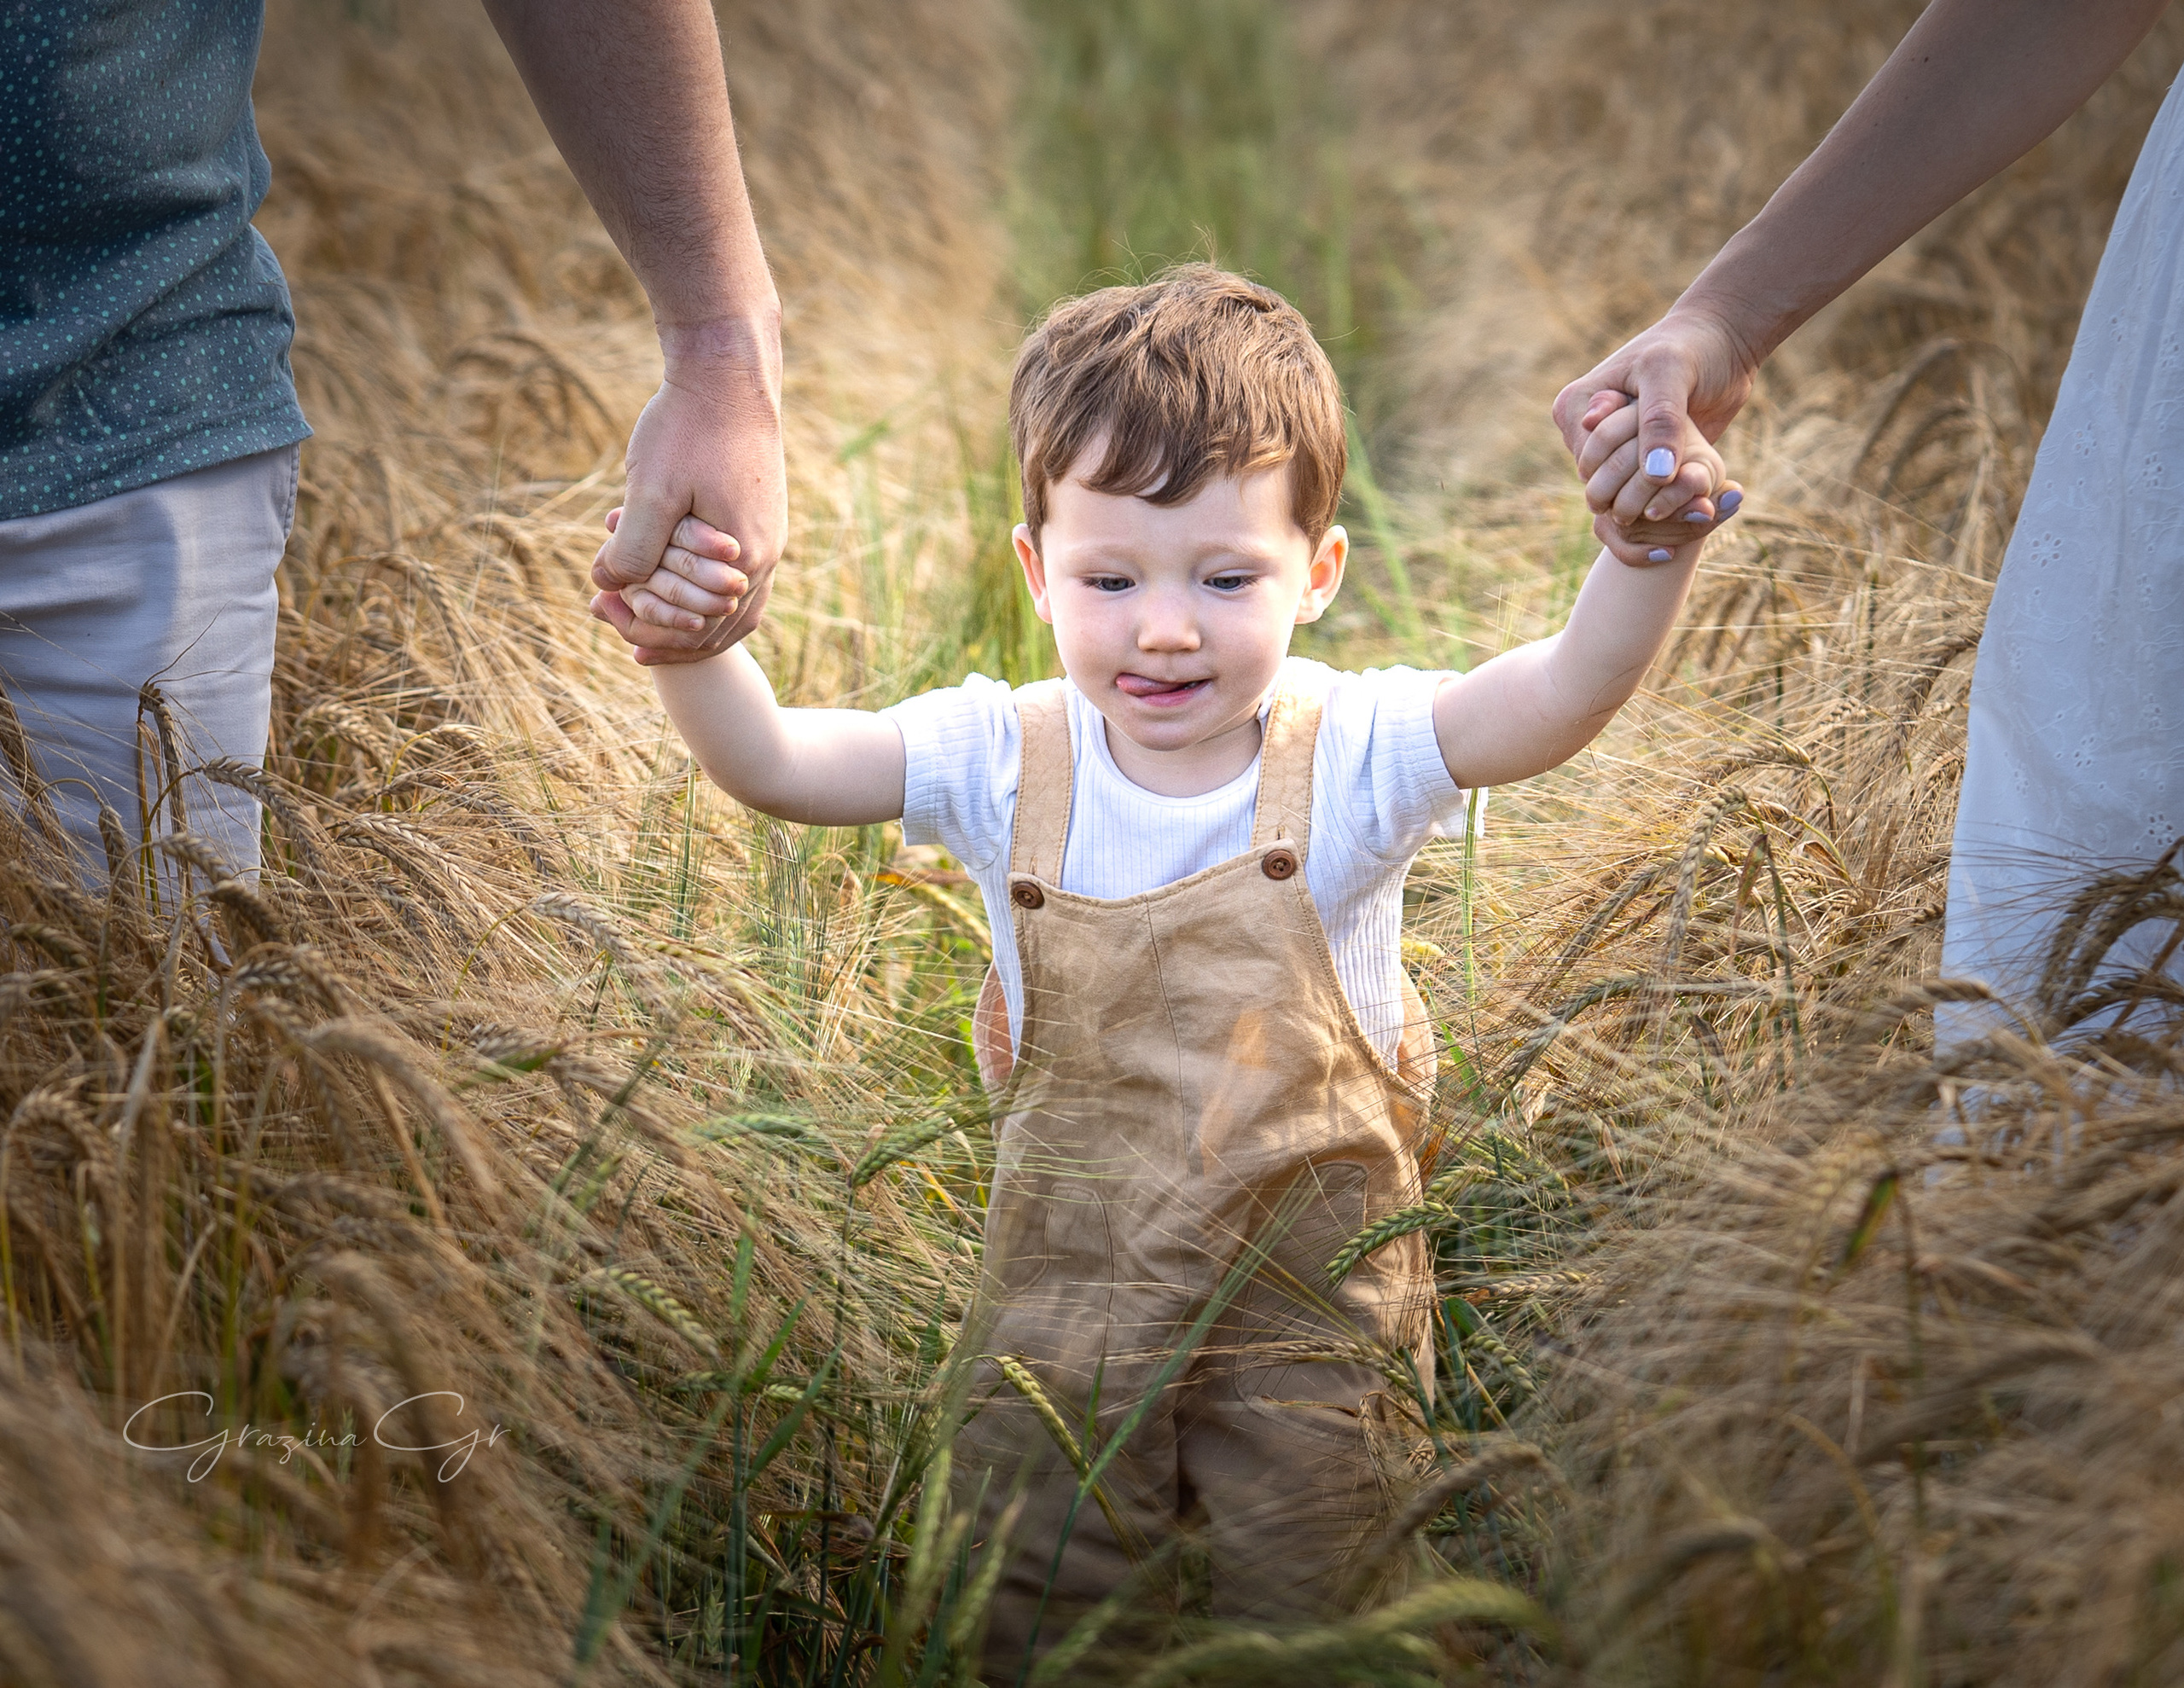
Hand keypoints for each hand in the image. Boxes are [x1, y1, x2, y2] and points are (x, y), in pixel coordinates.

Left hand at [590, 320, 786, 662]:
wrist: (730, 370)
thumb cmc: (689, 427)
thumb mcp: (651, 492)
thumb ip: (632, 548)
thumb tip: (605, 586)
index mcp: (744, 560)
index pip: (699, 629)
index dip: (648, 633)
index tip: (602, 616)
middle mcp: (765, 556)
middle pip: (720, 625)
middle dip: (665, 629)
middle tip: (611, 620)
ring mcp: (770, 536)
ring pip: (732, 604)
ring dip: (687, 613)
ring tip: (641, 611)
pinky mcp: (761, 515)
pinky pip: (737, 574)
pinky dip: (704, 587)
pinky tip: (674, 577)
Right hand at [1551, 305, 1760, 565]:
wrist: (1723, 343)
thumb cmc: (1692, 347)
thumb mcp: (1671, 373)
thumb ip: (1660, 420)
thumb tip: (1654, 475)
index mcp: (1576, 407)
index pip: (1591, 464)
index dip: (1631, 476)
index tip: (1678, 474)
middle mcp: (1584, 432)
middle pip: (1603, 484)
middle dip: (1647, 491)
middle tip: (1695, 486)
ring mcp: (1609, 448)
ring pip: (1622, 494)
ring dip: (1660, 498)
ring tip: (1700, 487)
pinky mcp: (1637, 461)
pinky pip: (1643, 494)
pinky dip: (1670, 496)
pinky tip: (1699, 487)